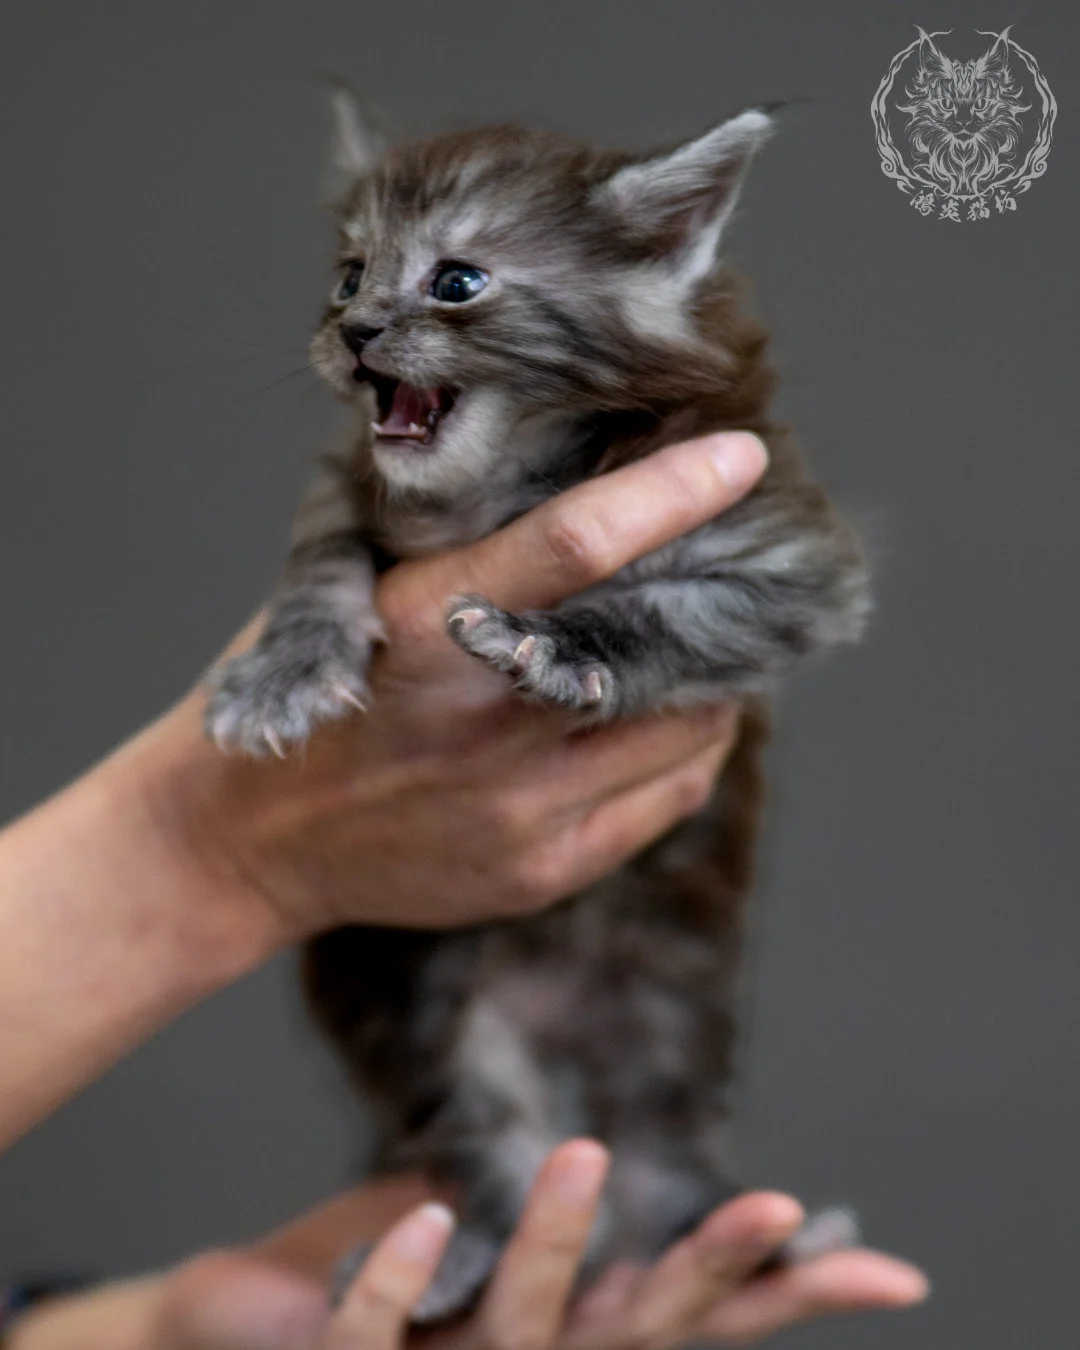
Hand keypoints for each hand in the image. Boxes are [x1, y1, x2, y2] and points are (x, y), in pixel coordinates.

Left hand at [9, 1142, 925, 1349]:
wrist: (233, 1328)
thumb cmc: (381, 1273)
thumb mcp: (484, 1214)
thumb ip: (545, 1195)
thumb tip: (625, 1136)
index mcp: (572, 1323)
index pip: (698, 1316)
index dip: (791, 1299)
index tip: (894, 1276)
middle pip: (638, 1336)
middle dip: (706, 1277)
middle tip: (772, 1204)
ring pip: (520, 1335)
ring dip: (556, 1248)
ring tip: (584, 1154)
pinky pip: (377, 1334)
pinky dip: (403, 1277)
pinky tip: (430, 1213)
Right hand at [146, 431, 767, 937]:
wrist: (248, 839)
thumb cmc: (316, 690)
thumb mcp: (357, 593)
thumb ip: (465, 554)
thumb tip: (589, 495)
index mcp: (430, 627)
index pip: (578, 542)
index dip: (673, 492)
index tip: (741, 458)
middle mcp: (486, 721)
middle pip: (664, 649)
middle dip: (716, 605)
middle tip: (730, 573)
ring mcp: (520, 806)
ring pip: (691, 732)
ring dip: (709, 684)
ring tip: (686, 654)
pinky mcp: (541, 868)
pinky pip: (670, 796)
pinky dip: (688, 750)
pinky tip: (660, 722)